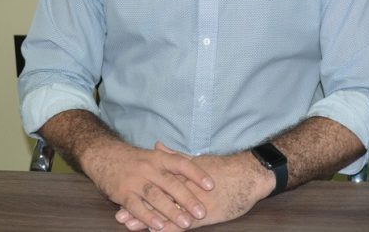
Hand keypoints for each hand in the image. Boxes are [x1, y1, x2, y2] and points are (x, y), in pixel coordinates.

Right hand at [83, 140, 214, 230]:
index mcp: (159, 157)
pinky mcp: (122, 193)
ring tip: (186, 223)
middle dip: (188, 198)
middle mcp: (149, 168)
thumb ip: (173, 160)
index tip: (211, 185)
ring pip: (156, 197)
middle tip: (202, 211)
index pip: (181, 164)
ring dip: (171, 211)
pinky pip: (137, 207)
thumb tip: (198, 163)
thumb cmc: (133, 159)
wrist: (103, 155)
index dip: (197, 174)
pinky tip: (159, 226)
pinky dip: (148, 217)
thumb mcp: (153, 156)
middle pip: (171, 183)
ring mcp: (135, 181)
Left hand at [116, 146, 274, 230]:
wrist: (249, 175)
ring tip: (130, 225)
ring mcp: (194, 201)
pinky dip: (168, 228)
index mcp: (182, 173)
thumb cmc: (225, 167)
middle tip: (120, 214)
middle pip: (157, 198)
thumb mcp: (198, 159)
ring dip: (148, 220)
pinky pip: (183, 224)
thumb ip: (175, 156)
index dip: (139, 190)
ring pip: (166, 212)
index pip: (155, 183)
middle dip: (138, 207)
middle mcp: (185, 186)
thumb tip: (157, 145)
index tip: (122, 193)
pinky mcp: (205, 215)